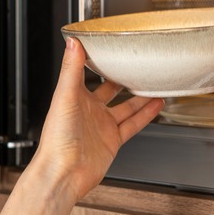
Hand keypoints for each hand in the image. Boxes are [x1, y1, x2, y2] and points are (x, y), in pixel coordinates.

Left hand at [0, 37, 163, 214]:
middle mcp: (89, 110)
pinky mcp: (113, 141)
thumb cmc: (57, 138)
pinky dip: (146, 114)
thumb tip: (72, 42)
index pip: (87, 73)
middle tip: (137, 65)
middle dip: (122, 78)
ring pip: (126, 107)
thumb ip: (71, 69)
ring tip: (154, 82)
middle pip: (110, 90)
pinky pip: (133, 124)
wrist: (63, 173)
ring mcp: (102, 125)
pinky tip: (156, 105)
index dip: (97, 60)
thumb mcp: (65, 96)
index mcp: (74, 97)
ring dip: (140, 96)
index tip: (109, 46)